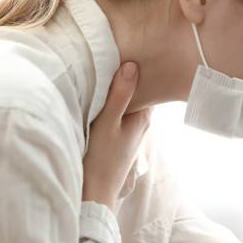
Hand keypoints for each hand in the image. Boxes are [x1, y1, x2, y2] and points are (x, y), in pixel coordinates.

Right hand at [82, 62, 151, 210]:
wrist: (93, 193)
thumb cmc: (102, 159)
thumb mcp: (108, 122)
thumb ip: (120, 95)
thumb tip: (132, 65)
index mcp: (144, 116)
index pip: (150, 85)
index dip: (144, 68)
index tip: (136, 49)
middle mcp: (140, 122)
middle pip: (138, 91)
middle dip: (130, 75)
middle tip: (120, 51)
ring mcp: (129, 129)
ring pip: (127, 101)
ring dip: (118, 88)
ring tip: (107, 66)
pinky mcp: (117, 135)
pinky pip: (117, 110)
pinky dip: (111, 100)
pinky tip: (99, 92)